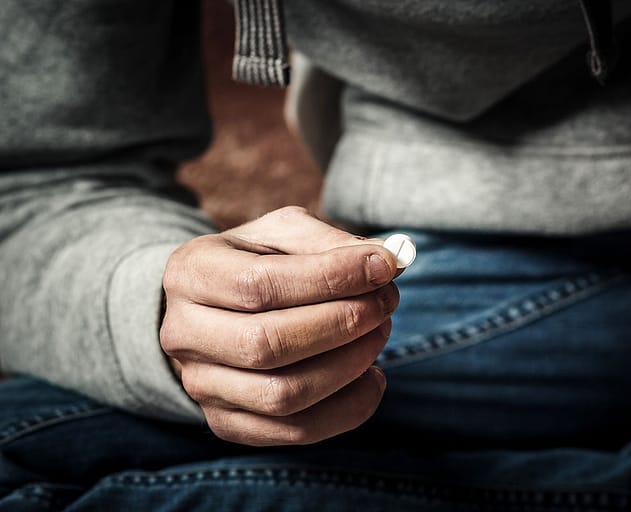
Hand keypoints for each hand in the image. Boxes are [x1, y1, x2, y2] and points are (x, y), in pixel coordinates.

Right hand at [160, 206, 399, 445]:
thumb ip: (329, 242)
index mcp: (192, 273)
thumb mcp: (282, 233)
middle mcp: (184, 334)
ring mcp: (202, 386)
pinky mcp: (228, 423)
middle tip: (386, 301)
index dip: (330, 277)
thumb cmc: (256, 262)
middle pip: (268, 344)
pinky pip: (295, 431)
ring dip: (349, 365)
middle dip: (343, 322)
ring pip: (283, 395)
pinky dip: (348, 408)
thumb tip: (386, 261)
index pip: (259, 284)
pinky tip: (372, 376)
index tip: (383, 267)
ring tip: (380, 332)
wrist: (213, 309)